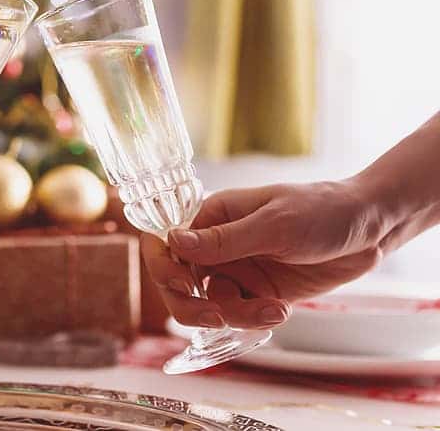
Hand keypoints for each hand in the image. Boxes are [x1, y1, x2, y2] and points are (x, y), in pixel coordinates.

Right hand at [141, 181, 383, 329]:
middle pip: (177, 282)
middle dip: (191, 305)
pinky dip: (253, 319)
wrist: (369, 229)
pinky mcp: (257, 292)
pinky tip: (280, 311)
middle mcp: (216, 245)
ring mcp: (236, 270)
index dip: (162, 266)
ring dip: (233, 315)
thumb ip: (223, 239)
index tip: (181, 285)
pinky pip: (237, 314)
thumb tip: (172, 241)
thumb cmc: (321, 210)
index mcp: (212, 216)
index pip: (165, 241)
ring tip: (272, 311)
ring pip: (208, 304)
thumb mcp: (274, 224)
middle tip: (215, 318)